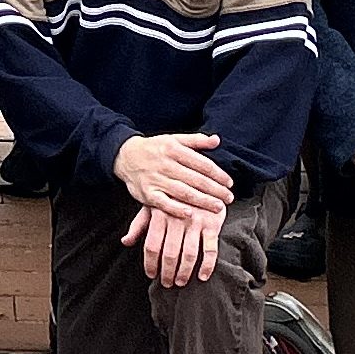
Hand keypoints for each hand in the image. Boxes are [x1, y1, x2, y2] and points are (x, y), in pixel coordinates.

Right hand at [112, 132, 233, 215]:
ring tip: (218, 207)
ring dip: (202, 200)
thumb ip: (196, 140)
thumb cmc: (154, 149)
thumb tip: (216, 140)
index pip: (201, 163)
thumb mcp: (174, 139)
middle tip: (229, 198)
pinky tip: (189, 214)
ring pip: (183, 191)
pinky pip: (163, 203)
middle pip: (195, 179)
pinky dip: (176, 209)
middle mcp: (165, 164)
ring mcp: (155, 179)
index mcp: (174, 149)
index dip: (218, 174)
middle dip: (215, 189)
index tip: (229, 183)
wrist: (125, 156)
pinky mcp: (147, 193)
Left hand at [121, 202, 222, 287]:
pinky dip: (207, 266)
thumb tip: (125, 242)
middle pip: (169, 253)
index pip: (151, 245)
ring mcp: (196, 221)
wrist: (201, 178)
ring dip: (184, 272)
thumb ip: (139, 224)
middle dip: (167, 272)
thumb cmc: (173, 195)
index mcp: (160, 214)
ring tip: (181, 282)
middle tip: (167, 283)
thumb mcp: (153, 204)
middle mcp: (177, 218)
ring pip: (189, 254)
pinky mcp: (213, 224)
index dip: (150, 263)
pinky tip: (202, 276)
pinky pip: (210, 249)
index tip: (151, 275)